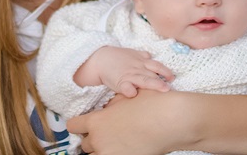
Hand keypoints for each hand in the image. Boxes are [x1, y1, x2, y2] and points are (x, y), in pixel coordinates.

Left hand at [67, 90, 191, 154]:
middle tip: (107, 132)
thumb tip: (107, 110)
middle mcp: (99, 140)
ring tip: (115, 142)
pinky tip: (125, 147)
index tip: (84, 124)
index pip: (74, 125)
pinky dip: (116, 154)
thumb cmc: (152, 104)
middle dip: (93, 137)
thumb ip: (111, 106)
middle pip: (85, 144)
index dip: (79, 123)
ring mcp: (111, 154)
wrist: (173, 120)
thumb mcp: (127, 97)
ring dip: (101, 150)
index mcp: (97, 121)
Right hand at [75, 46, 173, 97]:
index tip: (172, 78)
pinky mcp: (119, 82)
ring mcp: (129, 75)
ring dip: (153, 84)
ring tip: (163, 89)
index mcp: (141, 62)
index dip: (165, 71)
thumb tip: (151, 56)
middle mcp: (137, 69)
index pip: (157, 66)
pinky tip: (133, 94)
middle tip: (171, 87)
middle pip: (152, 74)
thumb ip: (143, 56)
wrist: (100, 59)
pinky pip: (125, 87)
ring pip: (142, 80)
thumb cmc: (118, 57)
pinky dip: (129, 90)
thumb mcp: (132, 54)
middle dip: (162, 81)